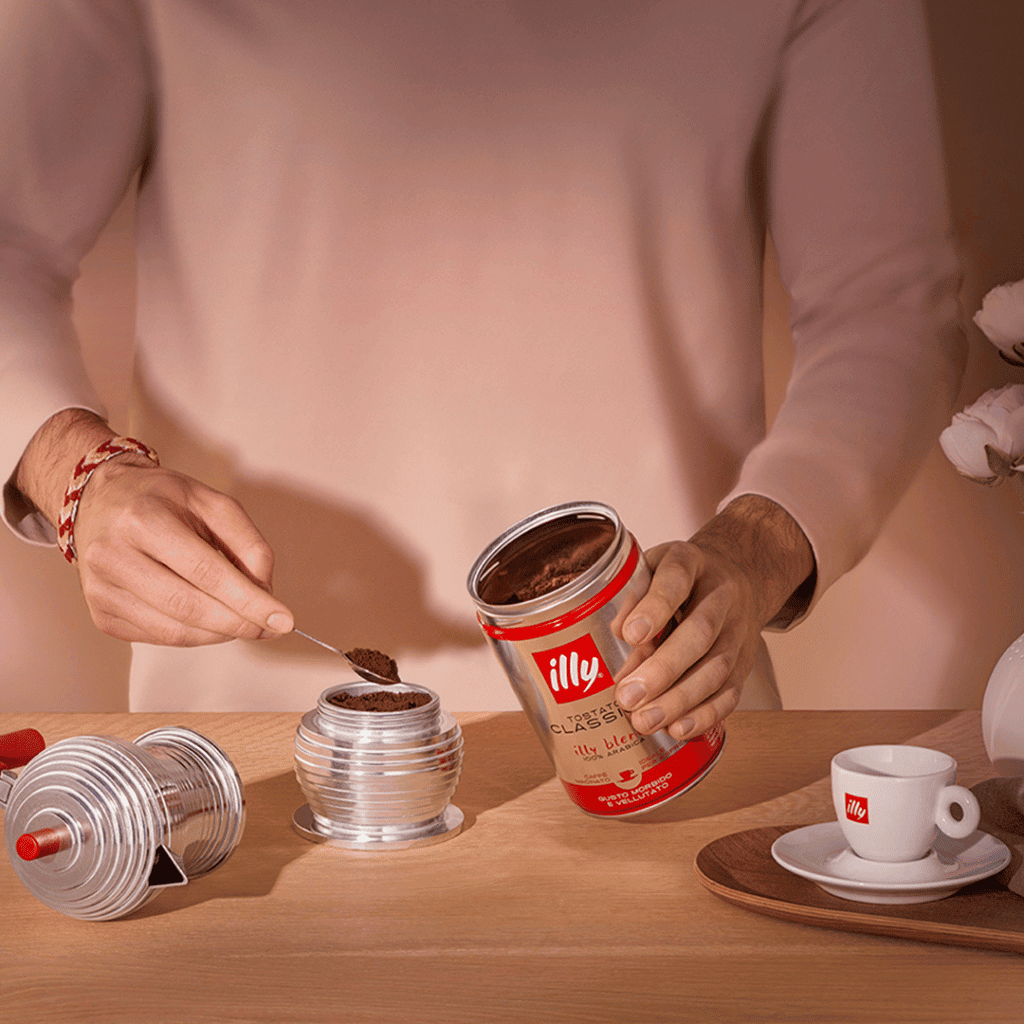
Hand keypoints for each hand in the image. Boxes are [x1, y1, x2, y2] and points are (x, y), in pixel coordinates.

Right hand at [73, 455, 293, 644]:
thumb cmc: (161, 499)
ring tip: (243, 622)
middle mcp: (113, 555)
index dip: (249, 601)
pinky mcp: (99, 612)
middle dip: (238, 623)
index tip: (282, 619)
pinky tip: (208, 620)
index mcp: (143, 519)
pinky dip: (193, 635)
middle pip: (188, 607)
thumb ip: (248, 543)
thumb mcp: (213, 502)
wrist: (101, 499)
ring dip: (219, 634)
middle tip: (268, 627)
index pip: (206, 572)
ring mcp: (100, 588)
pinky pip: (157, 637)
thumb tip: (265, 592)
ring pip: (174, 631)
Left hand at [613, 496, 814, 740]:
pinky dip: (704, 714)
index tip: (630, 635)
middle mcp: (722, 595)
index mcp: (690, 562)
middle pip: (700, 632)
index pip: (676, 580)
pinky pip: (731, 691)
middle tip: (627, 697)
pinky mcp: (746, 662)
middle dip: (663, 669)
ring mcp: (739, 630)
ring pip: (717, 668)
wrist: (736, 576)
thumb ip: (632, 597)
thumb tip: (616, 637)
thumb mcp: (651, 568)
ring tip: (645, 720)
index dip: (655, 607)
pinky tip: (677, 728)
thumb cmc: (678, 578)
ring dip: (680, 700)